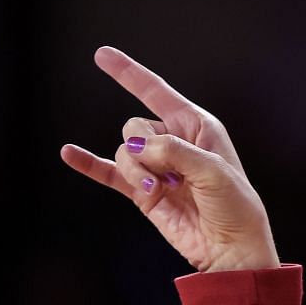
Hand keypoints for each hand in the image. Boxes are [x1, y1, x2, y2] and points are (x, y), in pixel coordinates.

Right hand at [59, 46, 280, 272]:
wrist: (231, 249)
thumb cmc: (235, 206)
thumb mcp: (213, 171)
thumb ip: (173, 152)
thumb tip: (136, 148)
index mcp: (196, 127)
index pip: (156, 92)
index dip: (128, 73)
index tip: (101, 54)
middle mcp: (173, 142)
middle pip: (134, 127)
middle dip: (145, 149)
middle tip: (171, 174)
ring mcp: (156, 168)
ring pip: (125, 153)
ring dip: (137, 172)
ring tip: (160, 192)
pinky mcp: (144, 193)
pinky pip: (110, 173)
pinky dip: (90, 165)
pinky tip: (70, 154)